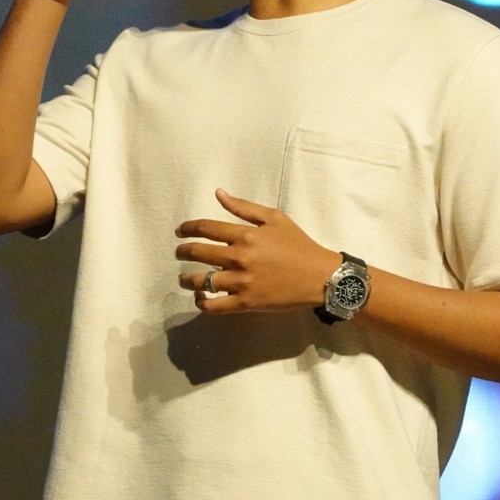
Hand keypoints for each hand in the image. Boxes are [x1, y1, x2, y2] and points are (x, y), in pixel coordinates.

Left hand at [175, 188, 340, 313]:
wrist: (319, 276)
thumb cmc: (298, 244)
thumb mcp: (275, 218)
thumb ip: (244, 207)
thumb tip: (219, 193)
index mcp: (246, 235)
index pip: (206, 228)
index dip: (188, 228)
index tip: (180, 231)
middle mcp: (240, 258)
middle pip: (199, 253)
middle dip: (183, 252)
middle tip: (179, 253)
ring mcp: (241, 282)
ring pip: (202, 281)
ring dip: (187, 279)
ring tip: (183, 279)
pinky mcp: (246, 303)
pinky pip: (215, 306)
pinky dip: (202, 303)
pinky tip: (200, 299)